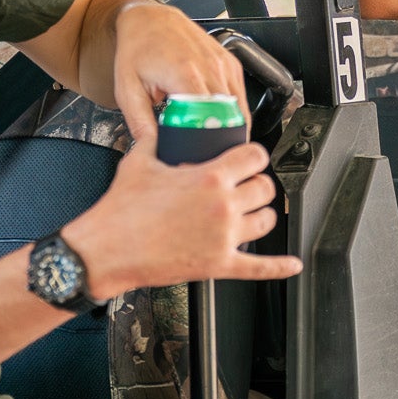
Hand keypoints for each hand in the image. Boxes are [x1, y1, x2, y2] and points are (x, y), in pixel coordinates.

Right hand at [69, 128, 300, 298]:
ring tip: (252, 213)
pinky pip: (259, 267)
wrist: (106, 250)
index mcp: (209, 177)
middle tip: (247, 185)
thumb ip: (155, 141)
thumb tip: (157, 130)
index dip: (254, 156)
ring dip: (262, 215)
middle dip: (258, 184)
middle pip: (265, 188)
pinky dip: (279, 267)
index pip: (254, 156)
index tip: (250, 158)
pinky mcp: (219, 265)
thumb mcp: (139, 162)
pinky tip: (291, 264)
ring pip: (266, 221)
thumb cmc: (120, 210)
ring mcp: (224, 237)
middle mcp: (223, 205)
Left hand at [112, 0, 248, 143]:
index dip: (208, 142)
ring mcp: (224, 64)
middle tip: (208, 155)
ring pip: (240, 109)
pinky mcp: (231, 64)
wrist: (149, 19)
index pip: (210, 118)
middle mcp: (210, 67)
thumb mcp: (128, 90)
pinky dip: (234, 111)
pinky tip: (218, 117)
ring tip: (215, 139)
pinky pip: (240, 96)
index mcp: (185, 74)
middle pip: (229, 117)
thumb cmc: (137, 50)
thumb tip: (152, 148)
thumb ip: (139, 122)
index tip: (200, 157)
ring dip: (231, 127)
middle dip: (221, 140)